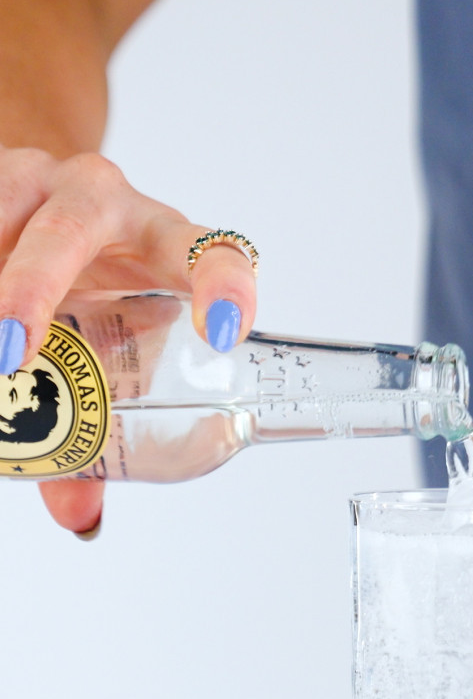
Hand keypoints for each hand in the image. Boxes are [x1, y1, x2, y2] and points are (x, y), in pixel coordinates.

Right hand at [0, 145, 257, 534]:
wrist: (42, 205)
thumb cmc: (99, 288)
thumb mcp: (111, 342)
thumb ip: (103, 422)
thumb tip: (80, 519)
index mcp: (169, 246)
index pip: (219, 255)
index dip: (225, 290)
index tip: (223, 334)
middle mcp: (112, 202)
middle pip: (71, 232)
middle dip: (31, 291)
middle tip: (10, 355)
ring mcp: (46, 179)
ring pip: (7, 219)